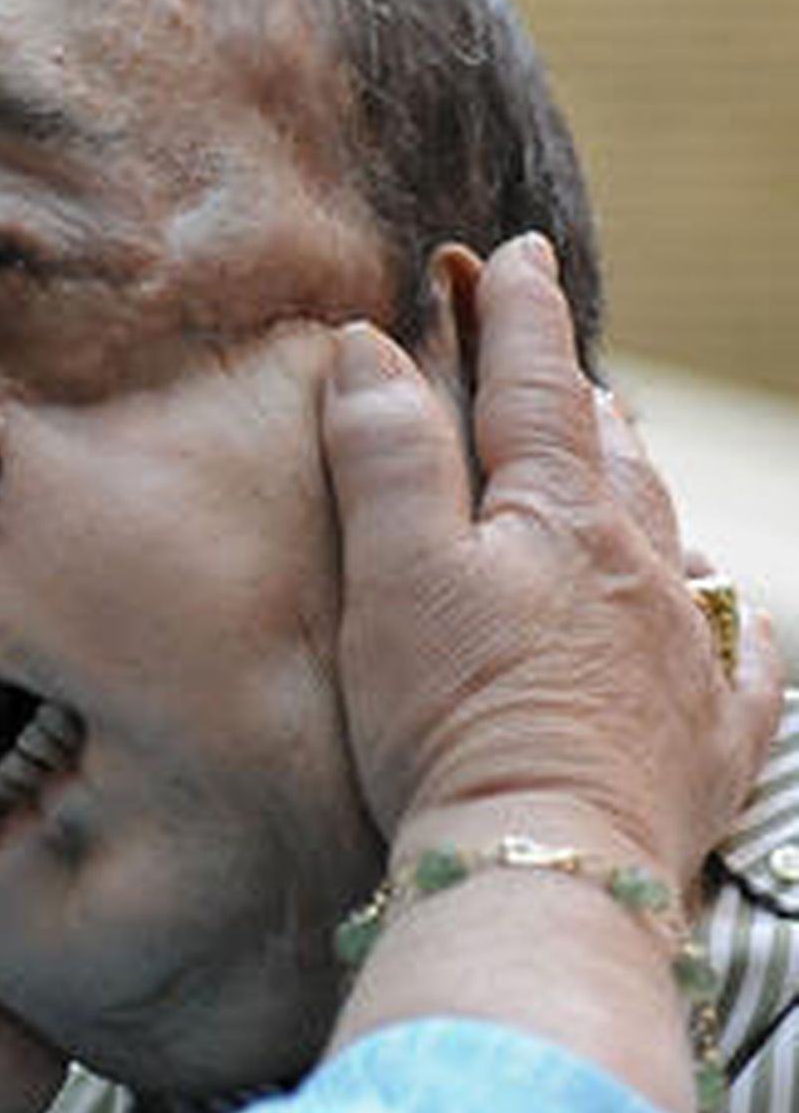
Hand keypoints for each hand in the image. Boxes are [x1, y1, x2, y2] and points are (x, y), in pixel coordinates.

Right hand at [321, 233, 780, 892]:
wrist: (548, 859)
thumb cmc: (455, 717)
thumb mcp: (394, 572)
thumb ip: (387, 453)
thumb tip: (372, 345)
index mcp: (560, 517)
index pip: (536, 386)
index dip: (521, 313)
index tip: (517, 253)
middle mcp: (637, 569)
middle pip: (610, 453)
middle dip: (580, 393)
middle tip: (563, 359)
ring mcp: (683, 655)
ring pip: (670, 537)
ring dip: (642, 485)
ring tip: (624, 457)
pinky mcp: (707, 743)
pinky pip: (739, 661)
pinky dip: (727, 622)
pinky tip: (722, 615)